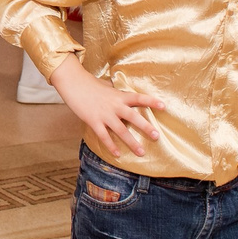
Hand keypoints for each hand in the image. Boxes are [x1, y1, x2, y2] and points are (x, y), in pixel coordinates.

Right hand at [50, 61, 166, 159]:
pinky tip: (118, 154)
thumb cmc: (90, 84)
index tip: (164, 106)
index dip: (152, 101)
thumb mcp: (107, 87)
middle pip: (133, 117)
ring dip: (132, 142)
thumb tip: (123, 97)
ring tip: (141, 152)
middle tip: (157, 136)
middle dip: (146, 127)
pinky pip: (104, 136)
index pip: (139, 98)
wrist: (73, 83)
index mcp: (119, 96)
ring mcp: (104, 114)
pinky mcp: (94, 121)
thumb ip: (116, 94)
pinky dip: (111, 146)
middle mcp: (114, 105)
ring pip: (121, 130)